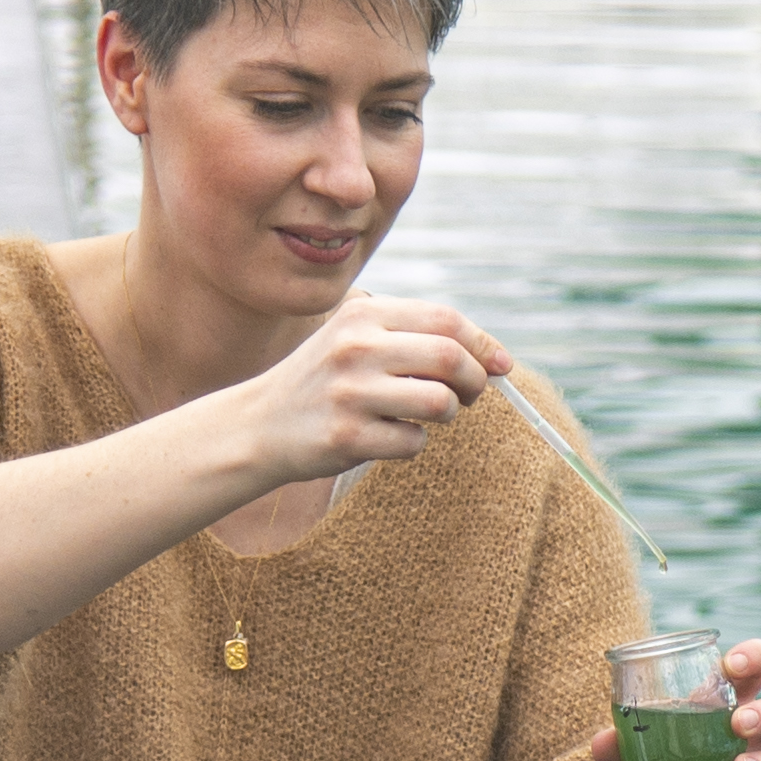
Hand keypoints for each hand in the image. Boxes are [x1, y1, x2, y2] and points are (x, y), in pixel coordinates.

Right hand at [246, 297, 507, 490]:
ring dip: (446, 414)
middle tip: (468, 396)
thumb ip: (414, 336)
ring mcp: (350, 392)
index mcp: (364, 316)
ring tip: (424, 415)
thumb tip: (493, 358)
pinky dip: (412, 443)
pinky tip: (388, 436)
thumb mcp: (356, 339)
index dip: (483, 344)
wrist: (259, 424)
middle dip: (473, 381)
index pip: (446, 320)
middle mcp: (356, 348)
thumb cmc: (325, 380)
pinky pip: (414, 442)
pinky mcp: (348, 436)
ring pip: (440, 402)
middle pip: (450, 357)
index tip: (501, 366)